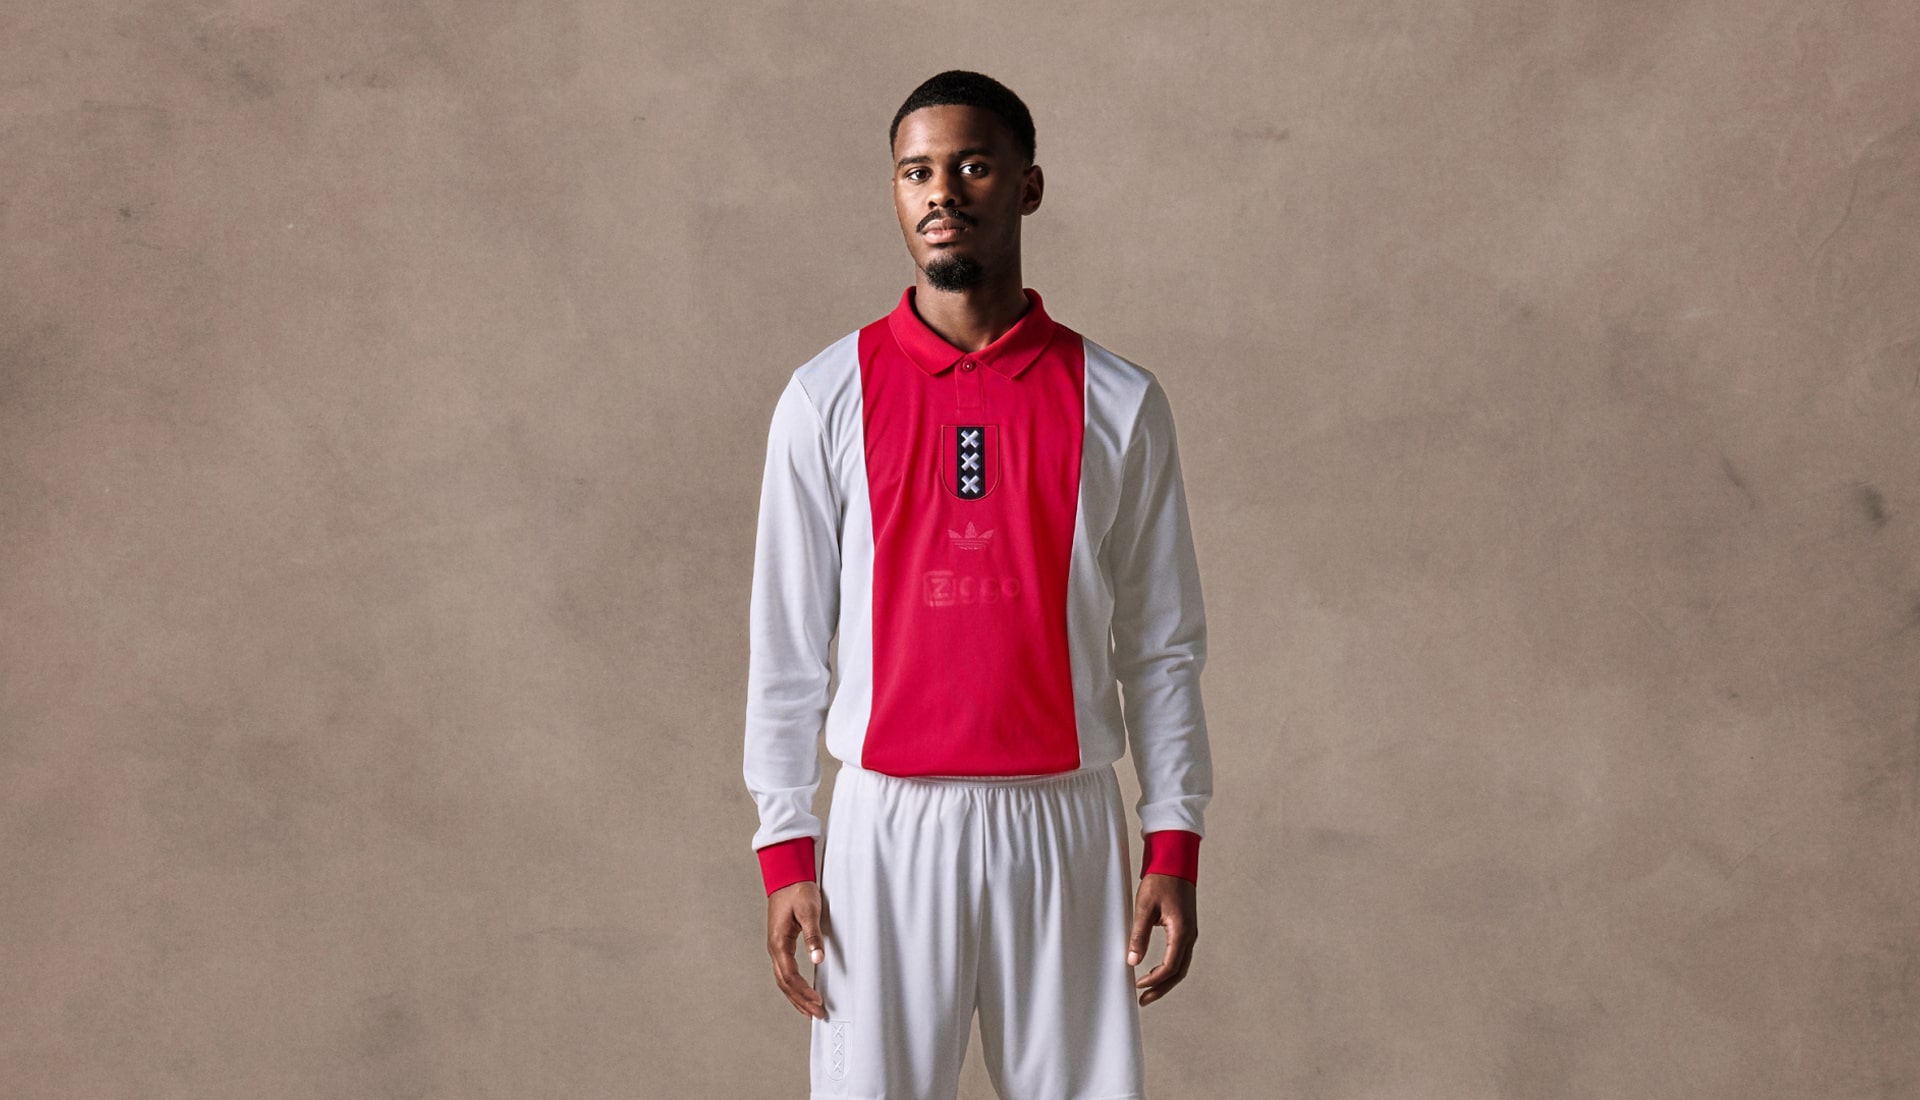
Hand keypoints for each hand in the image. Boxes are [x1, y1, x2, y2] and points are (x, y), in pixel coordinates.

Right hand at [767, 880, 830, 1019]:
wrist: (786, 875)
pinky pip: (785, 971)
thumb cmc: (797, 890)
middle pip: (785, 984)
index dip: (804, 992)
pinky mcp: (781, 943)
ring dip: (796, 997)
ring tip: (809, 1011)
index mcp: (778, 943)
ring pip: (783, 980)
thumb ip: (813, 935)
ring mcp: (776, 947)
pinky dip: (793, 986)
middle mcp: (774, 948)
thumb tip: (818, 958)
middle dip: (800, 1001)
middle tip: (817, 1014)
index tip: (818, 1003)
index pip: (791, 977)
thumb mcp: (809, 911)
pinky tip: (802, 991)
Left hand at [1127, 872, 1196, 1005]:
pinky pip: (1181, 955)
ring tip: (1149, 990)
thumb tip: (1132, 960)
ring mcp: (1190, 932)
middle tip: (1144, 1000)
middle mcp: (1189, 935)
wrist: (1175, 862)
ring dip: (1166, 980)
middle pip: (1178, 972)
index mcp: (1181, 931)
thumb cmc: (1160, 881)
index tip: (1138, 985)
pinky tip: (1157, 970)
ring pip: (1181, 965)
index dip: (1154, 980)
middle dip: (1161, 988)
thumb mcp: (1144, 908)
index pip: (1170, 966)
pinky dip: (1170, 968)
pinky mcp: (1186, 928)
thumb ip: (1138, 935)